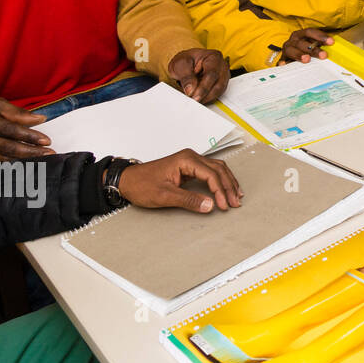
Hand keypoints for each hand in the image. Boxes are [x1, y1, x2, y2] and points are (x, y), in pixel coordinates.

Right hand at [0, 99, 50, 159]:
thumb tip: (39, 118)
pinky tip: (27, 162)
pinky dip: (14, 164)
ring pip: (3, 159)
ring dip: (25, 160)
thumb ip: (17, 112)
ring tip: (42, 158)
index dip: (29, 136)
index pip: (10, 130)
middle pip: (7, 147)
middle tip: (48, 152)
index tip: (46, 140)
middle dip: (31, 151)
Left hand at [116, 148, 242, 212]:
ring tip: (236, 196)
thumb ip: (188, 200)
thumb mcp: (164, 195)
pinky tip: (226, 188)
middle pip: (218, 170)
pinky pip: (211, 172)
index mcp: (186, 160)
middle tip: (235, 202)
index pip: (211, 174)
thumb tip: (209, 205)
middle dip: (228, 187)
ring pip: (218, 169)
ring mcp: (190, 161)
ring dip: (228, 182)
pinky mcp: (189, 168)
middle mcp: (191, 157)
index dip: (220, 191)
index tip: (224, 205)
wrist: (127, 180)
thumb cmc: (141, 185)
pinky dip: (220, 181)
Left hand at [168, 48, 229, 102]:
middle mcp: (222, 67)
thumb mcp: (180, 64)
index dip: (203, 86)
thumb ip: (186, 76)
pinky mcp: (220, 86)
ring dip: (205, 98)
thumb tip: (190, 90)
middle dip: (204, 95)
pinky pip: (215, 95)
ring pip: (218, 92)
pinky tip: (197, 98)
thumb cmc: (185, 61)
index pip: (212, 73)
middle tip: (192, 100)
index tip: (193, 95)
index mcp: (214, 57)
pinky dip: (205, 99)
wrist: (186, 64)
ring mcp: (223, 77)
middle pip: (218, 85)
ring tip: (192, 99)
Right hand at [281, 28, 333, 63]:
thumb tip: (336, 48)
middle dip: (313, 49)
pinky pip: (281, 61)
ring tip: (307, 59)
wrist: (290, 54)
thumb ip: (322, 45)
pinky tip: (285, 65)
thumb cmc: (306, 48)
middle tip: (323, 55)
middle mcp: (293, 40)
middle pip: (302, 43)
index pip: (310, 32)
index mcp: (301, 34)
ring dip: (299, 54)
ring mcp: (287, 50)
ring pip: (291, 50)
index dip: (320, 36)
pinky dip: (283, 62)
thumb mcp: (313, 44)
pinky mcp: (282, 59)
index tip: (331, 42)